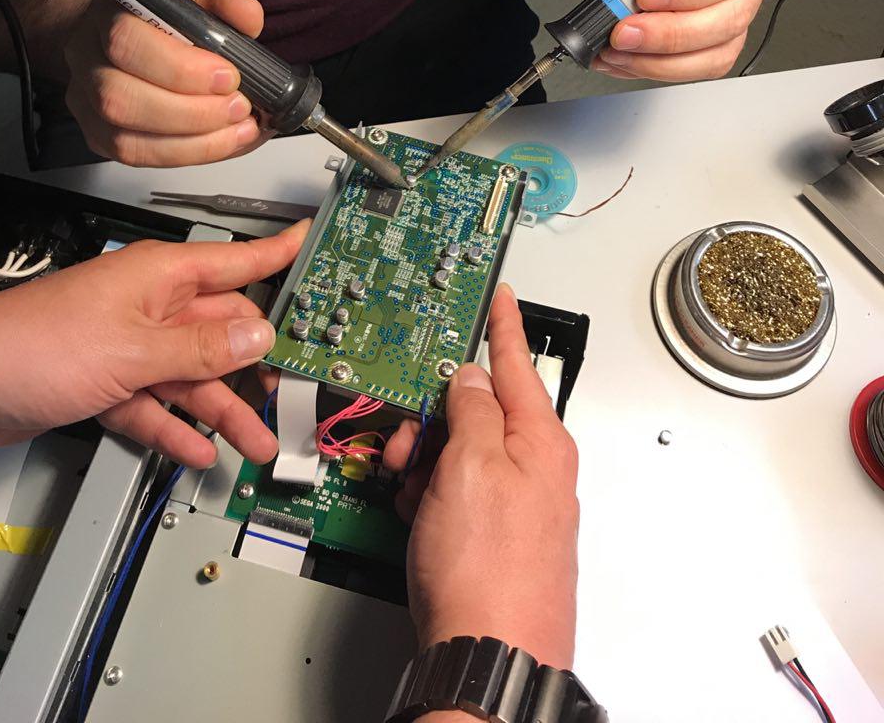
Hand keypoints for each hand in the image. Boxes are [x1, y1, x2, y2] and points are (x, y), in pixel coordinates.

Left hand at [0, 220, 308, 465]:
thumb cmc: (27, 345)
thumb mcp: (133, 351)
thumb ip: (200, 348)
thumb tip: (257, 334)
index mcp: (159, 277)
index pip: (238, 260)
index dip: (280, 254)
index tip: (317, 248)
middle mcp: (147, 308)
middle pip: (220, 331)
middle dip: (259, 362)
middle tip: (297, 385)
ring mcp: (125, 346)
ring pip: (191, 376)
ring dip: (223, 409)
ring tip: (256, 441)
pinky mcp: (103, 383)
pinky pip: (155, 405)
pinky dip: (175, 426)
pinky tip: (198, 448)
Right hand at [64, 0, 267, 166]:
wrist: (107, 30)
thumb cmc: (151, 15)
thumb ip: (221, 4)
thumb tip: (248, 16)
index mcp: (107, 16)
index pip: (128, 44)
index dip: (182, 69)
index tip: (228, 76)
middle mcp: (87, 60)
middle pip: (121, 100)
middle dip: (191, 113)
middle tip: (237, 107)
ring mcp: (87, 103)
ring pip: (126, 140)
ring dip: (192, 142)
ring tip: (237, 129)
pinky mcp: (98, 135)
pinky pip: (136, 157)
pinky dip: (185, 155)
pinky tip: (219, 143)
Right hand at [395, 287, 577, 670]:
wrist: (490, 658)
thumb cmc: (489, 575)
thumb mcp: (470, 468)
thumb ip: (472, 410)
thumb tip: (471, 377)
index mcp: (541, 442)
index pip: (517, 362)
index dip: (504, 323)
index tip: (502, 295)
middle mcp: (536, 469)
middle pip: (478, 410)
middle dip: (434, 418)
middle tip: (410, 440)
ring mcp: (516, 504)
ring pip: (459, 453)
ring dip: (424, 462)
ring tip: (410, 492)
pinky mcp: (493, 535)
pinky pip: (457, 492)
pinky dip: (430, 496)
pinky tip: (416, 517)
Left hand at [585, 0, 775, 81]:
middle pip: (729, 18)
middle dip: (670, 33)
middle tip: (622, 31)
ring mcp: (737, 10)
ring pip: (715, 52)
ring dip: (661, 60)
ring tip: (617, 48)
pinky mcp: (717, 40)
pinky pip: (697, 67)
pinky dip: (657, 68)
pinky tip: (624, 59)